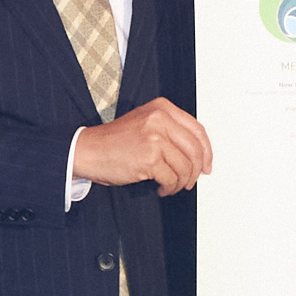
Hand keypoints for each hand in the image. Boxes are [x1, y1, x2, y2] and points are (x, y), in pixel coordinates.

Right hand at [77, 97, 213, 193]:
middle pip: (195, 150)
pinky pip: (172, 178)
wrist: (88, 150)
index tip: (207, 165)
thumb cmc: (115, 141)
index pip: (197, 130)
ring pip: (185, 167)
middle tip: (191, 181)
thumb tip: (198, 153)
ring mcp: (154, 138)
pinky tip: (161, 188)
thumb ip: (171, 130)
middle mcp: (160, 119)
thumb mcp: (145, 123)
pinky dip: (170, 188)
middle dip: (196, 171)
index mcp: (162, 108)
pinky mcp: (149, 158)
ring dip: (181, 182)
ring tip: (172, 185)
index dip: (207, 151)